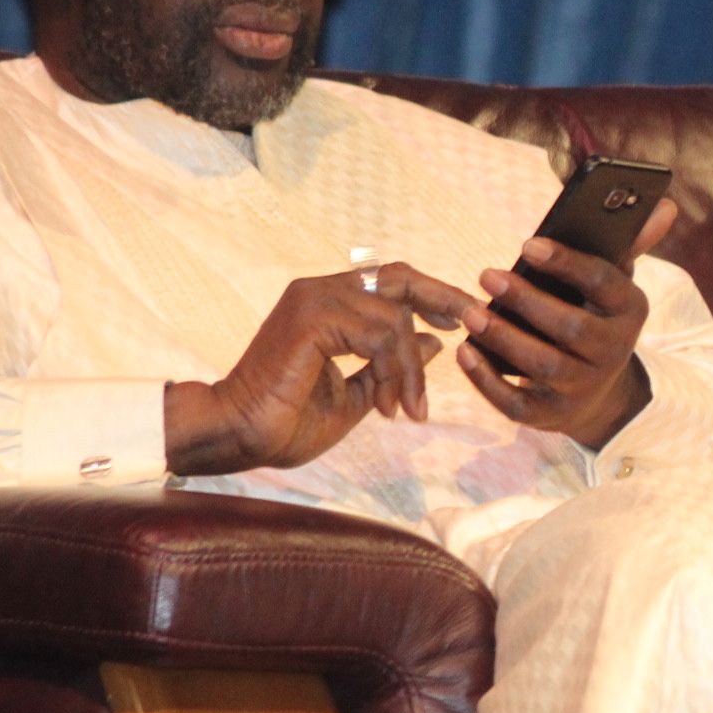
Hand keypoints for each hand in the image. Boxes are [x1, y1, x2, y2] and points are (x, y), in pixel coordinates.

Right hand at [165, 261, 471, 474]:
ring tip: (409, 409)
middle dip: (443, 298)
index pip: (391, 281)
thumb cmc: (287, 420)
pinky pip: (378, 336)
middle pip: (399, 277)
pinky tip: (388, 408)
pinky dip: (393, 373)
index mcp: (328, 303)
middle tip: (473, 323)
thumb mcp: (357, 394)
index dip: (432, 295)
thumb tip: (435, 340)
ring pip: (394, 319)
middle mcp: (320, 291)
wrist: (239, 435)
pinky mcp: (312, 319)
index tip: (462, 319)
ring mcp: (314, 300)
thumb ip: (391, 365)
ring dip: (411, 370)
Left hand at [457, 197, 677, 449]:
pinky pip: (518, 403)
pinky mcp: (552, 415)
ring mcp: (582, 388)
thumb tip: (665, 205)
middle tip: (488, 275)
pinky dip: (487, 381)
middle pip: (572, 329)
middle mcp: (611, 352)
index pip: (604, 283)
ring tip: (472, 312)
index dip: (566, 264)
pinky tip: (465, 352)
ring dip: (504, 339)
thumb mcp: (614, 285)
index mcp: (628, 312)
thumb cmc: (597, 320)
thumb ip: (629, 243)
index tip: (527, 244)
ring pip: (544, 366)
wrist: (600, 394)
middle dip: (528, 302)